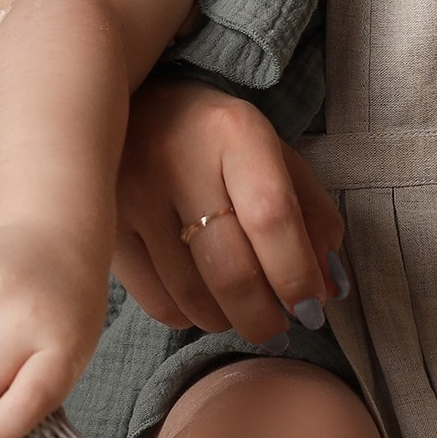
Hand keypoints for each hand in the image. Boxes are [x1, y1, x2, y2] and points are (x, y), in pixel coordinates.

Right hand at [111, 77, 343, 346]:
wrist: (130, 106)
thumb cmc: (217, 139)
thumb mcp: (274, 156)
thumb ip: (312, 216)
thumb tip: (332, 290)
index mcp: (234, 132)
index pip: (273, 218)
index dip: (297, 274)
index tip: (312, 308)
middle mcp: (178, 160)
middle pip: (231, 268)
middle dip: (265, 317)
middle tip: (280, 330)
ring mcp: (132, 194)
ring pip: (191, 294)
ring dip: (229, 321)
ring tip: (244, 316)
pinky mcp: (104, 226)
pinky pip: (154, 299)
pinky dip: (189, 317)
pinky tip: (204, 307)